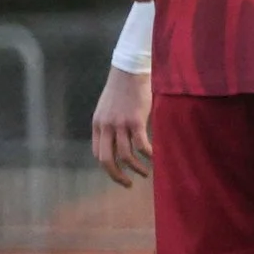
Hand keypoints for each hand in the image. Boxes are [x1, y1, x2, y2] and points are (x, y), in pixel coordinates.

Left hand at [92, 65, 152, 186]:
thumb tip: (120, 139)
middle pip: (107, 160)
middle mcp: (106, 126)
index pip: (98, 153)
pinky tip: (155, 158)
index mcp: (98, 124)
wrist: (130, 70)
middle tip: (128, 184)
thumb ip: (111, 123)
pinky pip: (141, 145)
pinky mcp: (135, 120)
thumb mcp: (109, 107)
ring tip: (146, 173)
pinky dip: (148, 154)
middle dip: (117, 176)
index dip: (109, 167)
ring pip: (125, 155)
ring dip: (136, 168)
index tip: (120, 173)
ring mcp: (119, 124)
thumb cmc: (123, 87)